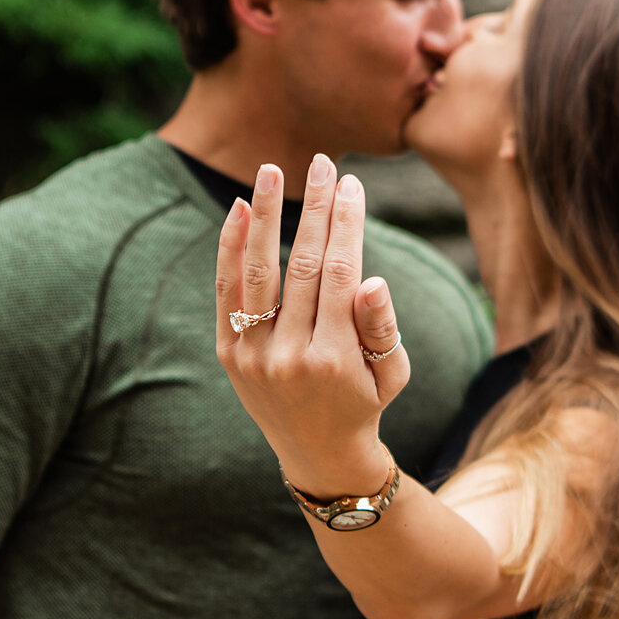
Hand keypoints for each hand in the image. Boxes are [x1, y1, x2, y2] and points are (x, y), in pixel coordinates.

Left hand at [214, 154, 411, 496]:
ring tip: (271, 172)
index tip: (352, 185)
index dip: (347, 225)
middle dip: (315, 209)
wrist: (317, 453)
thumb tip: (372, 280)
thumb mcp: (392, 372)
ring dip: (265, 216)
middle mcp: (290, 356)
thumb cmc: (365, 401)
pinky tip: (239, 209)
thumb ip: (383, 326)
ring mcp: (254, 355)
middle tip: (321, 164)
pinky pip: (227, 293)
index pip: (342, 274)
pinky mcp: (228, 353)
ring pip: (259, 272)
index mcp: (336, 359)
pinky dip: (230, 250)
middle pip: (303, 265)